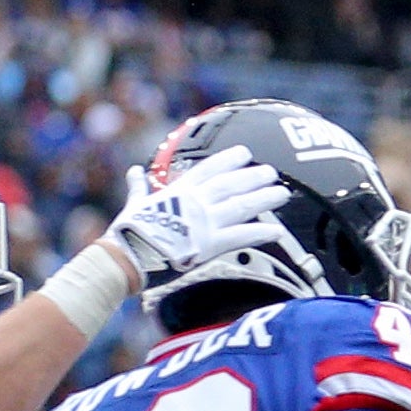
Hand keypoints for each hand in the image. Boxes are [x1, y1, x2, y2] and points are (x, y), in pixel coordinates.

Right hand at [102, 144, 293, 303]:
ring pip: (241, 206)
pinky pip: (241, 236)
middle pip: (231, 185)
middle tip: (271, 172)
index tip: (244, 152)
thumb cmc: (128, 233)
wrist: (127, 258)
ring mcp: (204, 222)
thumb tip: (133, 171)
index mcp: (178, 191)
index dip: (228, 159)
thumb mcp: (133, 204)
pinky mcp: (210, 245)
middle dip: (253, 177)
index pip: (208, 169)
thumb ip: (138, 187)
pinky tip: (277, 230)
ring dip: (264, 199)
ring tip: (283, 193)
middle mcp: (195, 202)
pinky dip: (260, 232)